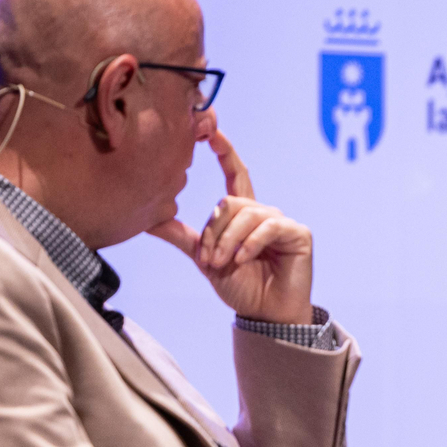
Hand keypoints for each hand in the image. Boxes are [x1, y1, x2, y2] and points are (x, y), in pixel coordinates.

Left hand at [149, 130, 314, 324]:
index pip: (235, 175)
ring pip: (246, 213)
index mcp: (243, 215)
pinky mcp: (298, 234)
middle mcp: (263, 213)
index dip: (225, 152)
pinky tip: (244, 259)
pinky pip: (267, 227)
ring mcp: (281, 223)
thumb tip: (148, 220)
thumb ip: (183, 237)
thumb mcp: (206, 259)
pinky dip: (250, 244)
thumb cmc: (241, 287)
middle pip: (230, 201)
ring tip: (224, 264)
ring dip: (228, 241)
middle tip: (210, 260)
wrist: (265, 314)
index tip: (211, 131)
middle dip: (214, 231)